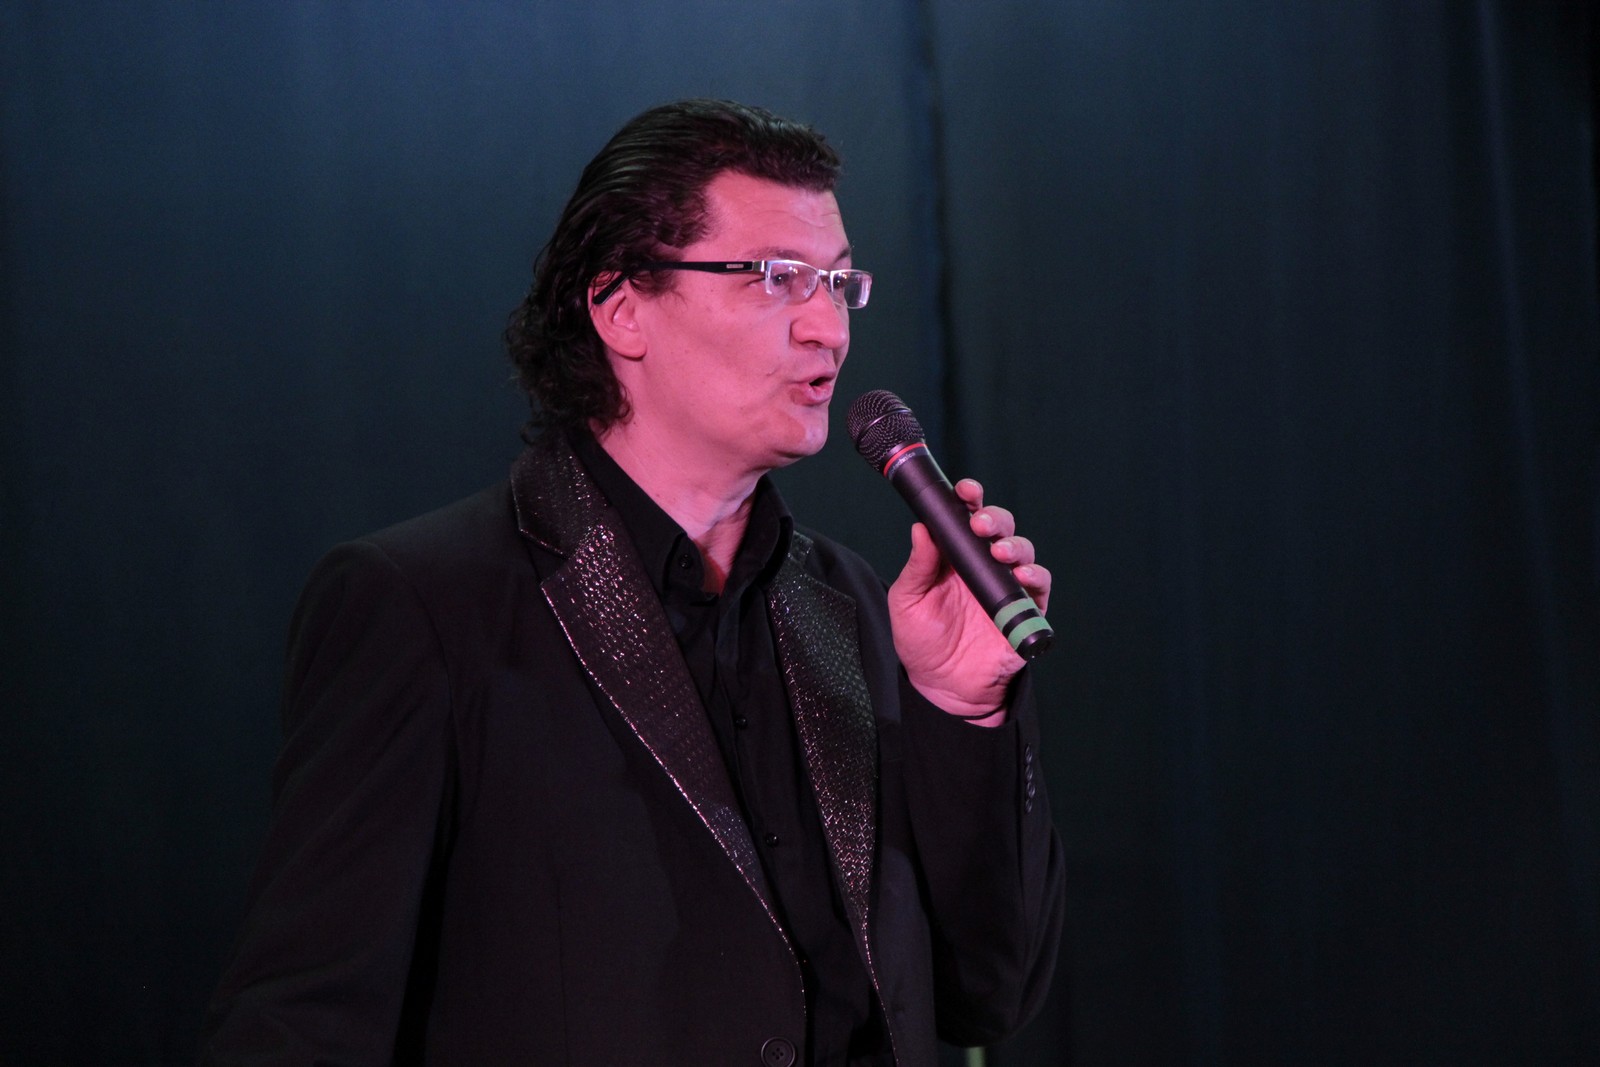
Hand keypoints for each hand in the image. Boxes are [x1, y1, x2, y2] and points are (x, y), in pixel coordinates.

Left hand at [886, 478, 1051, 724]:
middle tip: (981, 524)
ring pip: (1023, 552)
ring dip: (1015, 546)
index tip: (966, 490)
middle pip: (1001, 528)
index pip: (967, 517)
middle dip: (995, 518)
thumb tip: (920, 527)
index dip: (970, 499)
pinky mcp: (1025, 611)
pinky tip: (1021, 577)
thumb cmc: (921, 639)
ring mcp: (1006, 586)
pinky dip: (1035, 577)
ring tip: (999, 552)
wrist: (941, 685)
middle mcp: (984, 565)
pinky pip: (1039, 587)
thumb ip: (917, 566)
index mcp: (956, 555)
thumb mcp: (907, 600)